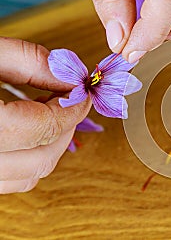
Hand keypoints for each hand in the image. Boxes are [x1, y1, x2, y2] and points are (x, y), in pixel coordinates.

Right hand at [0, 37, 90, 193]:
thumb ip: (31, 62)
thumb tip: (72, 77)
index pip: (41, 127)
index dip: (71, 109)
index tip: (83, 92)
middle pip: (41, 159)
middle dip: (66, 128)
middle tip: (71, 102)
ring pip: (30, 175)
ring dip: (52, 145)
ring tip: (49, 113)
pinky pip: (14, 180)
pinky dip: (31, 158)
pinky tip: (29, 130)